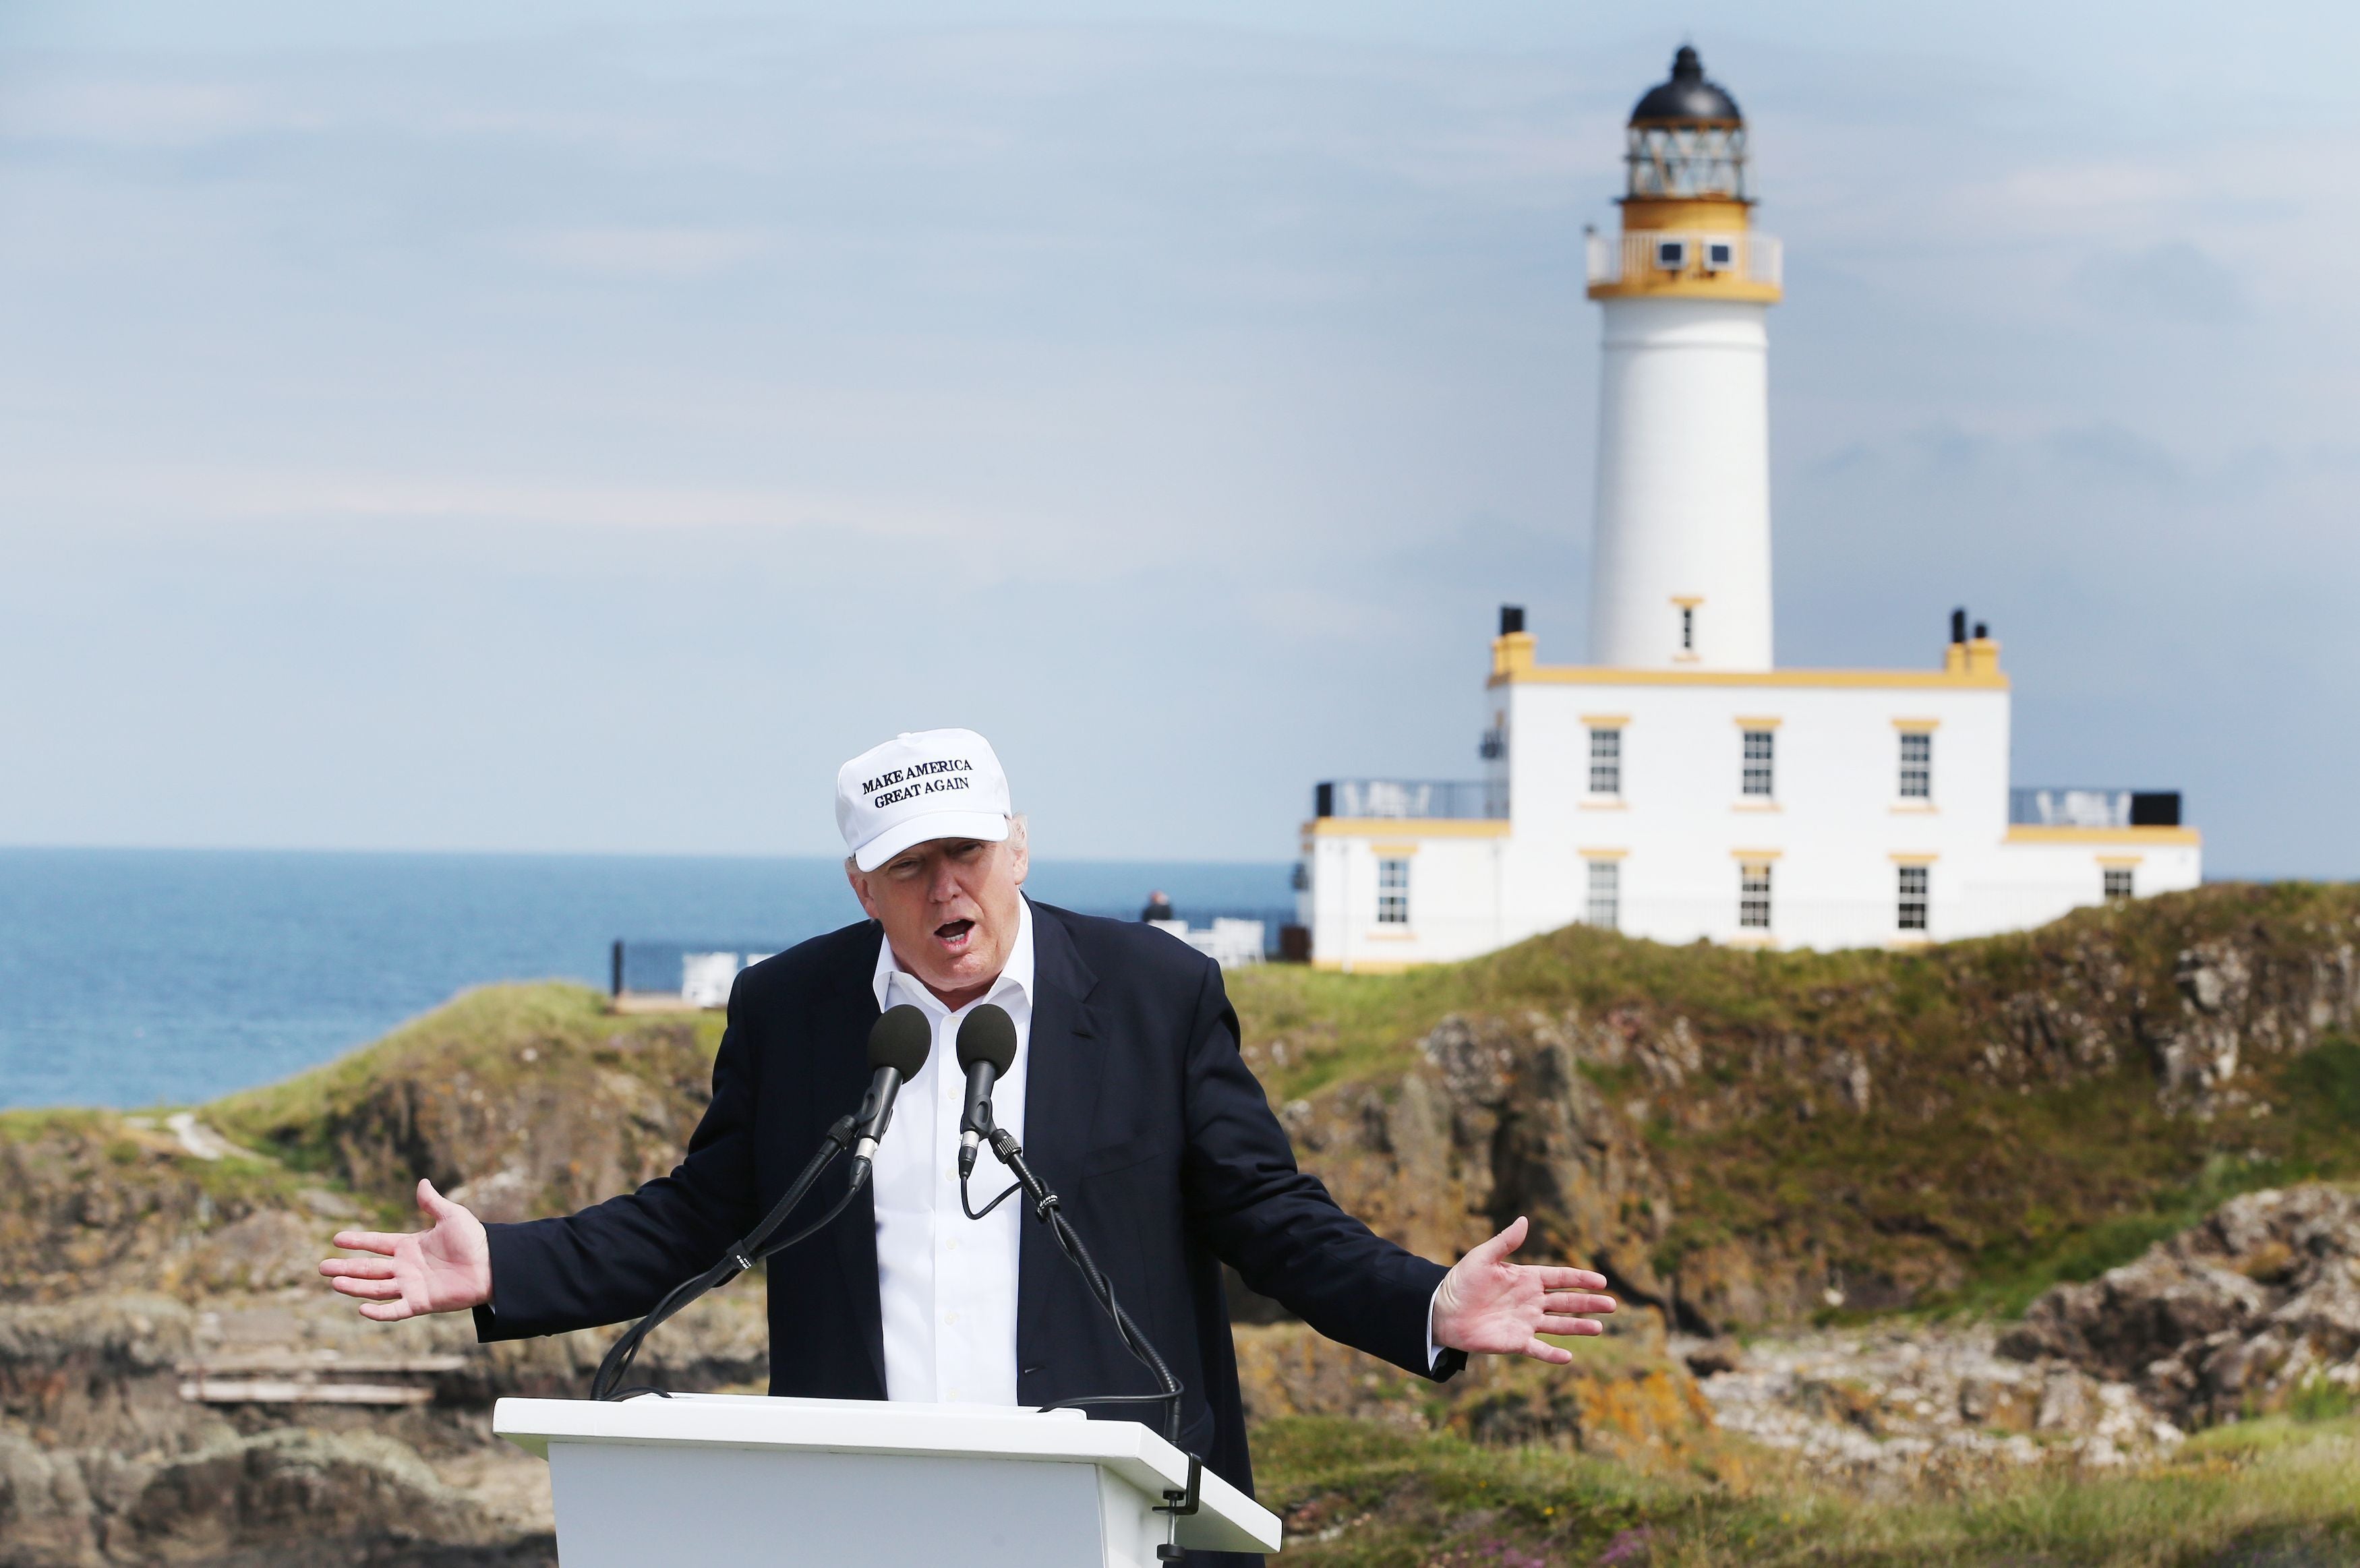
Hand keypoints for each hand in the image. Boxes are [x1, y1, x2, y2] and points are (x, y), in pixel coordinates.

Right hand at [318, 1179, 492, 1320]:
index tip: (336, 1238)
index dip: (357, 1241)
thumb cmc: (475, 1240)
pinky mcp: (421, 1303)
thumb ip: (432, 1203)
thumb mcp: (452, 1216)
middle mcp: (406, 1267)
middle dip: (346, 1267)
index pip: (377, 1243)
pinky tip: (362, 1308)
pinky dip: (379, 1311)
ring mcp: (411, 1286)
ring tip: (334, 1282)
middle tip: (322, 1267)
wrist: (494, 1264)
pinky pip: (396, 1310)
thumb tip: (422, 1182)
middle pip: (369, 1268)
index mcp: (410, 1246)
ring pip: (376, 1288)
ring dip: (355, 1286)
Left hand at [1432, 1215, 1616, 1364]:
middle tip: (1613, 1305)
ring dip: (1579, 1326)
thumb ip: (1506, 1241)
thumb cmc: (1461, 1280)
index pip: (1560, 1278)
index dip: (1581, 1279)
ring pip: (1559, 1325)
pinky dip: (1553, 1355)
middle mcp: (1530, 1301)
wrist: (1441, 1310)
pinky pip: (1539, 1349)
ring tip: (1600, 1327)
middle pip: (1567, 1302)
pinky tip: (1569, 1357)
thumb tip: (1525, 1219)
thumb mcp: (1483, 1257)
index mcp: (1526, 1278)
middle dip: (1589, 1303)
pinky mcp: (1515, 1342)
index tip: (1602, 1280)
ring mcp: (1525, 1322)